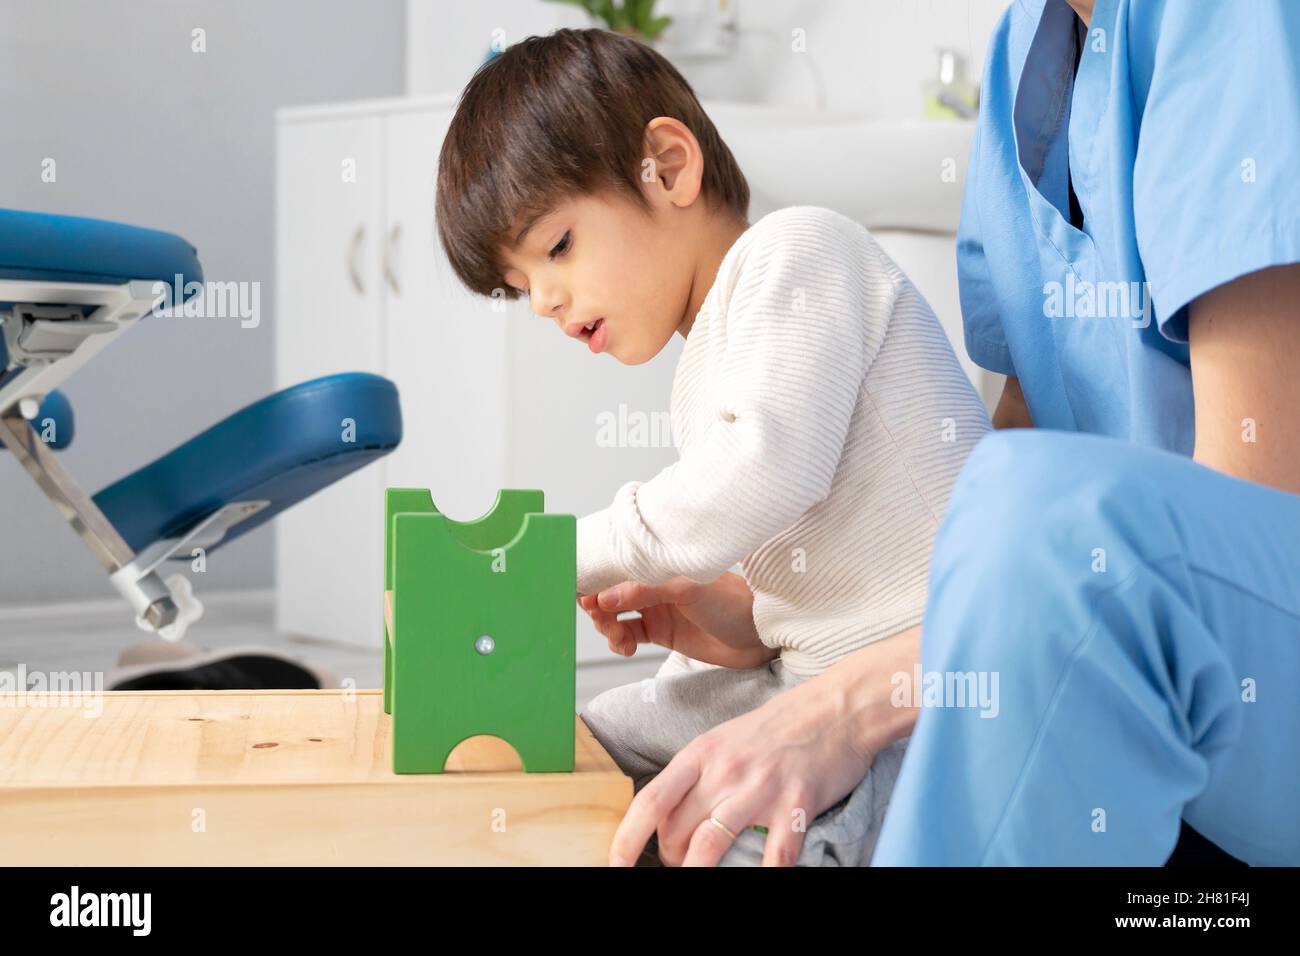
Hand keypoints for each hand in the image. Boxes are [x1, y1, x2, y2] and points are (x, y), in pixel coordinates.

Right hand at [577, 572, 774, 668]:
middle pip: (609, 591)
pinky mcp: (661, 632)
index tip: (583, 591)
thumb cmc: (734, 601)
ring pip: (615, 615)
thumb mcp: (689, 589)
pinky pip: (628, 635)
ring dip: (607, 626)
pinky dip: (619, 642)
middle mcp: (654, 583)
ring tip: (619, 638)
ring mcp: (656, 608)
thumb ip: (646, 591)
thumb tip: (607, 596)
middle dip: (597, 605)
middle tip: (601, 617)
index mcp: (659, 564)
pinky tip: (625, 647)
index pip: (617, 565)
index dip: (596, 577)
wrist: (760, 634)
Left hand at [608, 667, 875, 865]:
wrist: (836, 707)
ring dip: (697, 874)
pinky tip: (760, 877)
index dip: (626, 838)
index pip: (651, 801)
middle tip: (681, 864)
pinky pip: (773, 855)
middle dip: (670, 859)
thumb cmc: (781, 725)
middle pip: (676, 831)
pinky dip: (763, 875)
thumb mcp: (726, 739)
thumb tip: (670, 813)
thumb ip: (699, 774)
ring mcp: (760, 787)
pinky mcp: (796, 803)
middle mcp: (724, 770)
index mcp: (702, 753)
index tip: (614, 863)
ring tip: (698, 880)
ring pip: (709, 846)